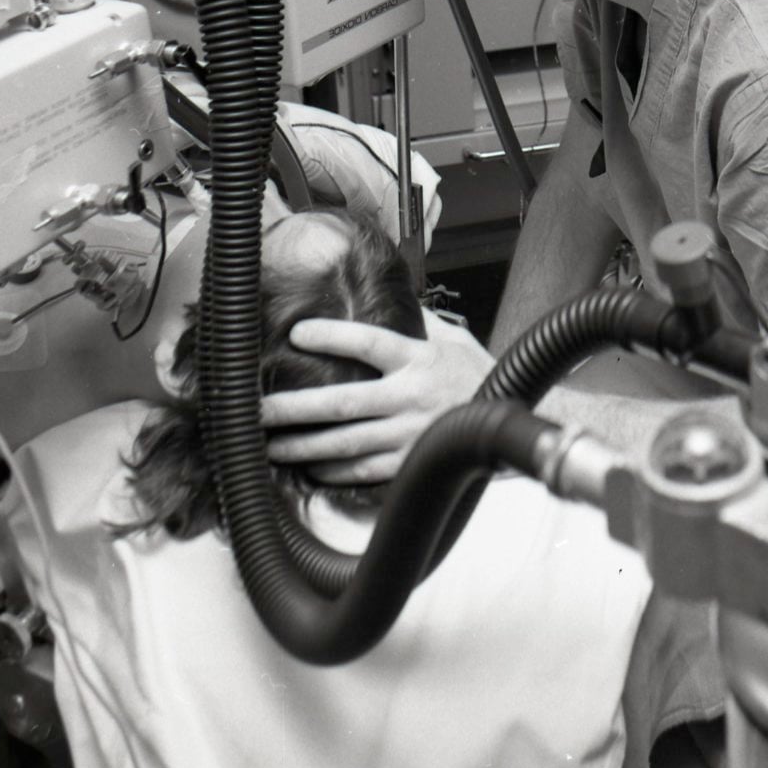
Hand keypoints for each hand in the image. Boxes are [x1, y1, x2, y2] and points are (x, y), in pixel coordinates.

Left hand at [260, 311, 492, 483]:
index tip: (296, 334)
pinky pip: (363, 471)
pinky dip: (332, 470)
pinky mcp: (410, 463)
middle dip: (294, 407)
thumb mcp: (454, 341)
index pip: (369, 343)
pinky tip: (309, 468)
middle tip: (258, 409)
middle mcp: (410, 397)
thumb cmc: (477, 377)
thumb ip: (421, 321)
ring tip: (270, 445)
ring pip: (345, 442)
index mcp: (419, 360)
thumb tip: (395, 296)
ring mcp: (409, 434)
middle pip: (342, 402)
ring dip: (303, 446)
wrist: (509, 421)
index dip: (332, 337)